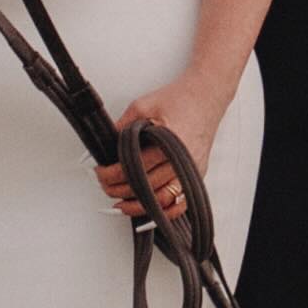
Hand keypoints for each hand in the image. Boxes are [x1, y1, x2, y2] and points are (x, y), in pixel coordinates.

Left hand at [99, 82, 216, 233]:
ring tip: (121, 203)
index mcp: (169, 143)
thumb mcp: (142, 106)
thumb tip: (106, 146)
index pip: (134, 168)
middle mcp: (183, 161)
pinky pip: (180, 203)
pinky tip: (148, 210)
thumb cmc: (179, 98)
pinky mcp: (195, 175)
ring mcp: (191, 171)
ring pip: (162, 200)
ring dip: (138, 206)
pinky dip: (164, 211)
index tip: (101, 172)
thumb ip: (123, 127)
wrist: (206, 95)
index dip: (112, 174)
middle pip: (146, 187)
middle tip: (105, 186)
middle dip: (119, 190)